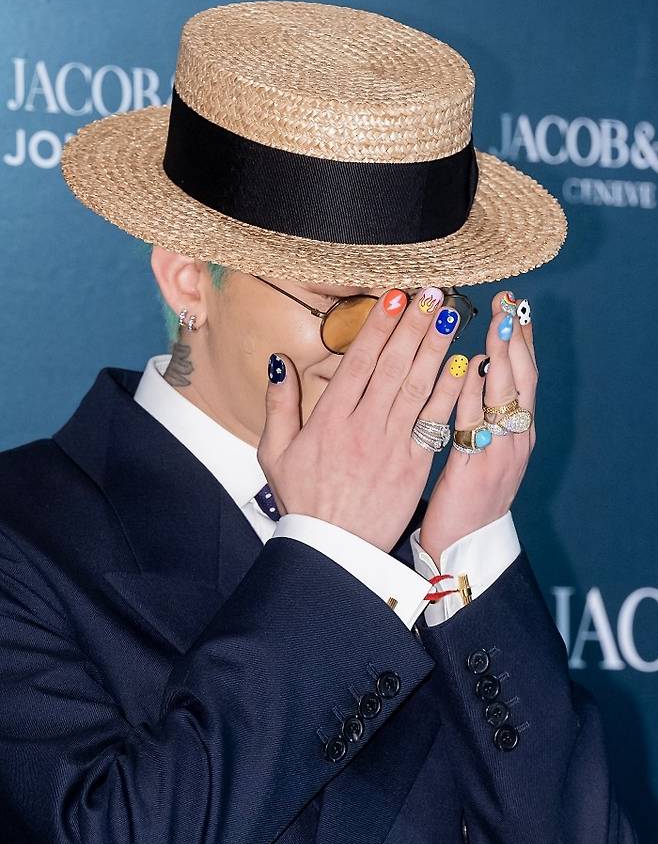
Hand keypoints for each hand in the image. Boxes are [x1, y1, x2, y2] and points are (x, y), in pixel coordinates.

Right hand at [257, 286, 468, 552]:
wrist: (332, 550)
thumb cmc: (302, 499)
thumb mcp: (274, 453)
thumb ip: (278, 405)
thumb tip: (280, 362)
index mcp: (329, 420)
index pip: (358, 362)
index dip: (378, 327)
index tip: (394, 297)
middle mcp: (363, 426)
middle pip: (393, 366)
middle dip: (414, 326)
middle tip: (433, 293)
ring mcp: (391, 445)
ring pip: (417, 387)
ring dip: (435, 348)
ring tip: (451, 315)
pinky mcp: (414, 465)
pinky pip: (435, 422)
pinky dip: (449, 393)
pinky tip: (462, 365)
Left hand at [419, 290, 536, 563]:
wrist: (464, 547)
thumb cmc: (468, 496)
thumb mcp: (485, 451)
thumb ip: (484, 413)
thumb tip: (477, 369)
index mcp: (520, 434)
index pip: (526, 378)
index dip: (523, 341)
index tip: (515, 307)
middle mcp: (517, 441)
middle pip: (523, 381)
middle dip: (516, 341)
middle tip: (507, 306)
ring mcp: (499, 455)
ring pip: (505, 399)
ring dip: (501, 360)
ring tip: (494, 326)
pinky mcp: (475, 470)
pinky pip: (474, 425)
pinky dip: (472, 396)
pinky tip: (467, 372)